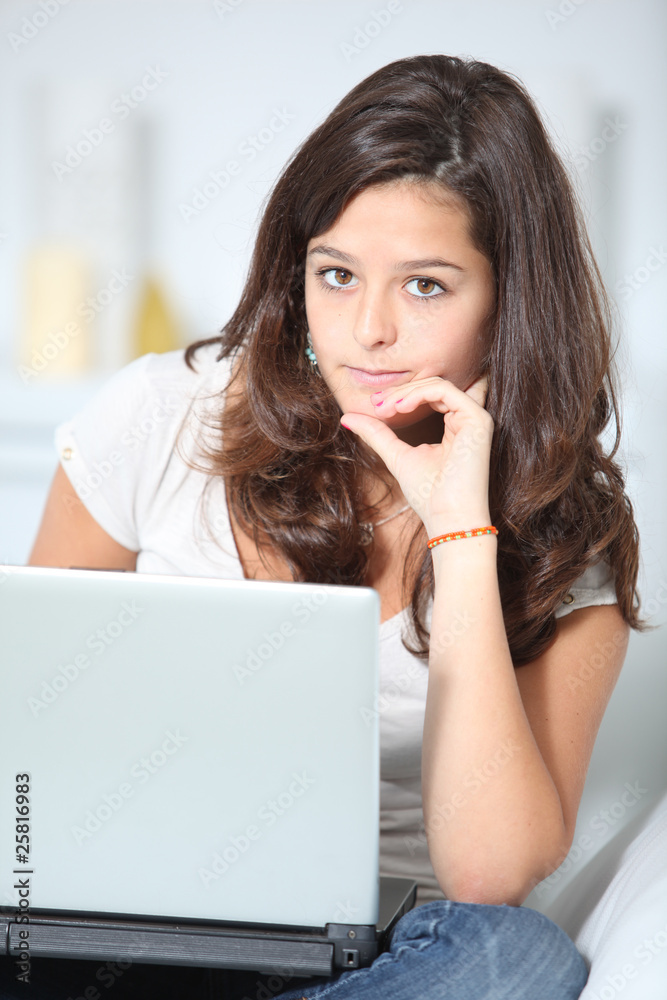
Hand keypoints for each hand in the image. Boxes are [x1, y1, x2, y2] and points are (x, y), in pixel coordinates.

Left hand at [340, 374, 493, 536]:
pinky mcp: (478, 421)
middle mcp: (468, 420)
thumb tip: (346, 417)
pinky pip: (445, 391)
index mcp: (455, 426)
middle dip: (400, 391)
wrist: (447, 518)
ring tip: (385, 408)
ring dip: (406, 392)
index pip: (429, 396)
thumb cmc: (428, 494)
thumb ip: (376, 433)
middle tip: (376, 404)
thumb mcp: (396, 454)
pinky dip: (418, 394)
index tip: (374, 407)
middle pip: (432, 386)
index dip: (401, 395)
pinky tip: (400, 407)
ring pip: (438, 385)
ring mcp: (476, 419)